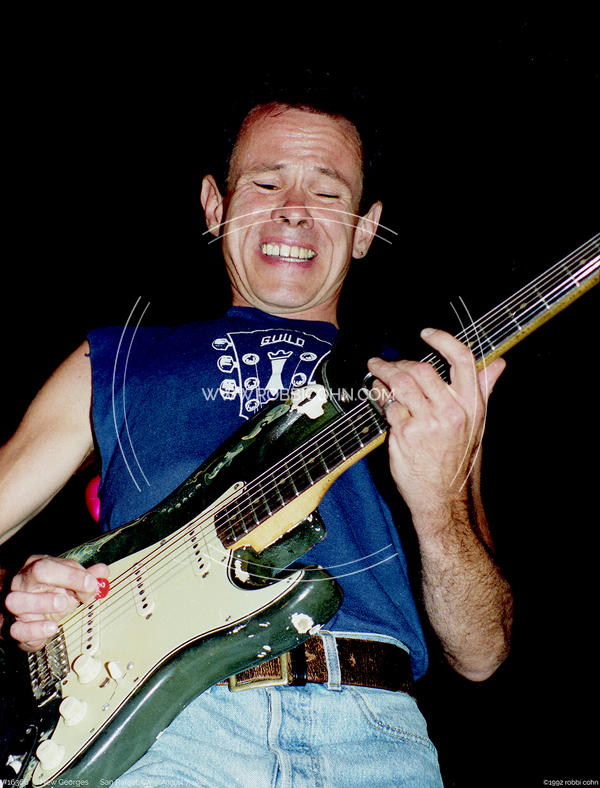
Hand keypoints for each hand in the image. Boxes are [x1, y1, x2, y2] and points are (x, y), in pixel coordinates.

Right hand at [5, 555, 108, 651]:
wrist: (26, 612)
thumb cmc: (49, 593)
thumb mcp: (69, 582)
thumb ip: (86, 576)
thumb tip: (102, 571)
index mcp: (38, 566)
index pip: (50, 564)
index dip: (72, 575)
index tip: (91, 584)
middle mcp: (23, 583)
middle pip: (35, 574)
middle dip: (61, 582)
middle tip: (77, 593)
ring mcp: (16, 606)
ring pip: (16, 601)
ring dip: (43, 603)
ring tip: (62, 606)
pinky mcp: (13, 628)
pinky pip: (16, 629)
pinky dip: (35, 630)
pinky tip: (52, 627)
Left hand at [368, 328, 504, 517]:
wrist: (443, 496)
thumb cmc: (458, 458)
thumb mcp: (477, 424)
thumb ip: (483, 390)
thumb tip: (498, 363)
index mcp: (472, 405)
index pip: (463, 360)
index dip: (444, 340)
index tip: (427, 333)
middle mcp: (452, 411)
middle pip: (424, 370)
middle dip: (401, 362)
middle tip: (388, 362)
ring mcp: (428, 422)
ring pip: (402, 383)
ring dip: (384, 372)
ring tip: (376, 369)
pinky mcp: (406, 433)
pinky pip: (388, 404)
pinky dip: (379, 394)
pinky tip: (377, 393)